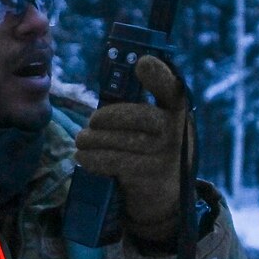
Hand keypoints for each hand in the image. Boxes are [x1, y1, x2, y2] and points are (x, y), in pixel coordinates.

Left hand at [73, 55, 192, 244]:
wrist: (164, 195)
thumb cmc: (150, 148)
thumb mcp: (151, 125)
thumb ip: (135, 106)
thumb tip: (105, 87)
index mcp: (177, 109)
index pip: (172, 88)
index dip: (158, 75)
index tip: (142, 63)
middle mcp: (177, 130)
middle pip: (142, 117)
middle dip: (111, 116)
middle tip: (91, 121)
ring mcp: (167, 154)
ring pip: (125, 141)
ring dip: (95, 140)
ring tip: (80, 140)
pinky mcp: (152, 175)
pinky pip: (118, 163)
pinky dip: (96, 159)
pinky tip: (83, 157)